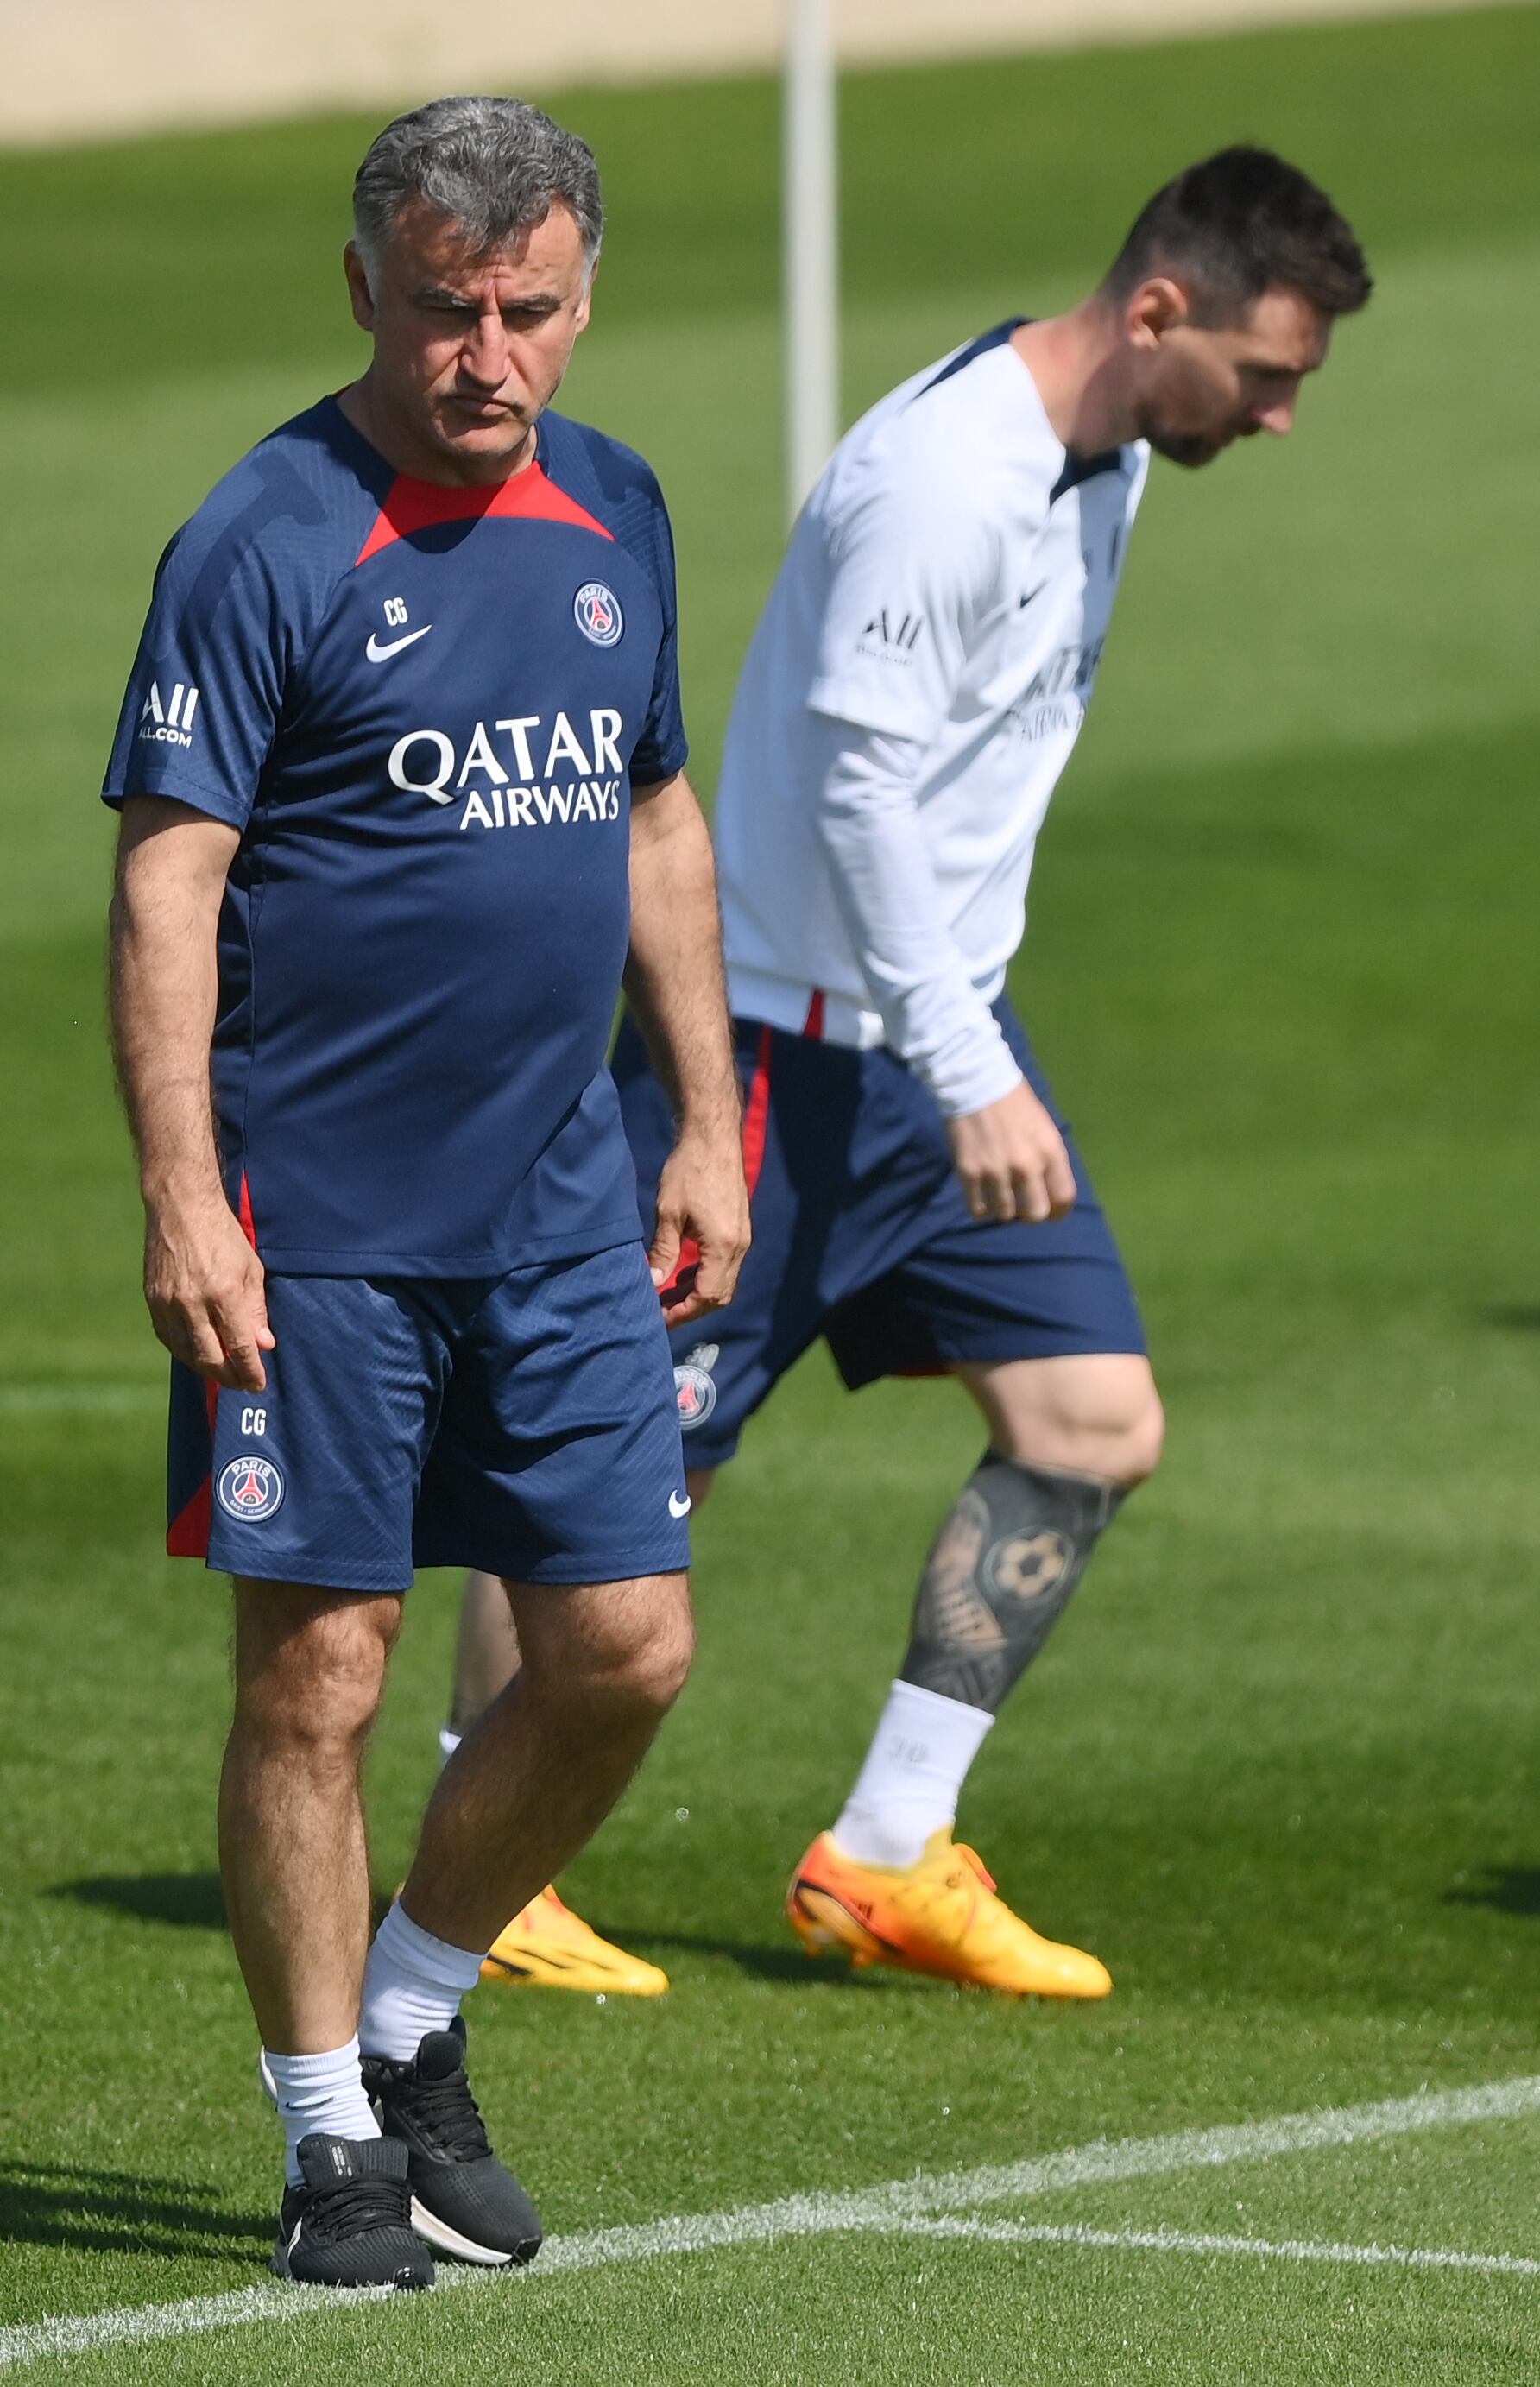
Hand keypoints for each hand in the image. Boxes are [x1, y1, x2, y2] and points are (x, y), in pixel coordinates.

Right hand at [143, 1191, 274, 1390]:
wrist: (181, 1207)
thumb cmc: (223, 1235)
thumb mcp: (251, 1269)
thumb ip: (256, 1310)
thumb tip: (263, 1345)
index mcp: (223, 1293)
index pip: (239, 1346)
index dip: (250, 1370)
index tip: (258, 1384)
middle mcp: (192, 1302)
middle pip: (209, 1357)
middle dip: (228, 1378)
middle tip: (242, 1384)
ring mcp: (168, 1302)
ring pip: (185, 1352)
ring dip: (206, 1369)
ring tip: (223, 1373)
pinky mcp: (152, 1299)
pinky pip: (167, 1337)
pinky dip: (183, 1351)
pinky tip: (196, 1353)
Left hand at [647, 1127, 750, 1329]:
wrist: (713, 1138)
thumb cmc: (689, 1170)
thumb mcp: (668, 1213)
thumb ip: (663, 1252)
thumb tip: (653, 1283)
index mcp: (723, 1245)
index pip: (707, 1295)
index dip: (683, 1312)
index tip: (660, 1317)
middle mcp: (739, 1246)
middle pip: (720, 1294)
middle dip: (692, 1308)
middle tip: (663, 1311)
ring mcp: (742, 1238)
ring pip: (725, 1281)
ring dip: (699, 1293)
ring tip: (668, 1295)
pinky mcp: (739, 1229)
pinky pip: (726, 1265)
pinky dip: (706, 1276)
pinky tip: (683, 1273)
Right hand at [946, 1079, 1075, 1223]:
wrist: (975, 1081)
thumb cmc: (1015, 1102)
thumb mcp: (1045, 1128)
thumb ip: (1049, 1159)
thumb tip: (1048, 1190)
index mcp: (1050, 1151)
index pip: (1063, 1199)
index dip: (1058, 1211)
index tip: (1051, 1211)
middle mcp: (1026, 1166)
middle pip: (1035, 1215)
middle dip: (1030, 1214)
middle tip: (1023, 1204)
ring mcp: (995, 1171)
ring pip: (1005, 1214)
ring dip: (1003, 1208)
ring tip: (999, 1193)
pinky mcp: (969, 1173)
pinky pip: (977, 1209)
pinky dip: (980, 1207)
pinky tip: (981, 1195)